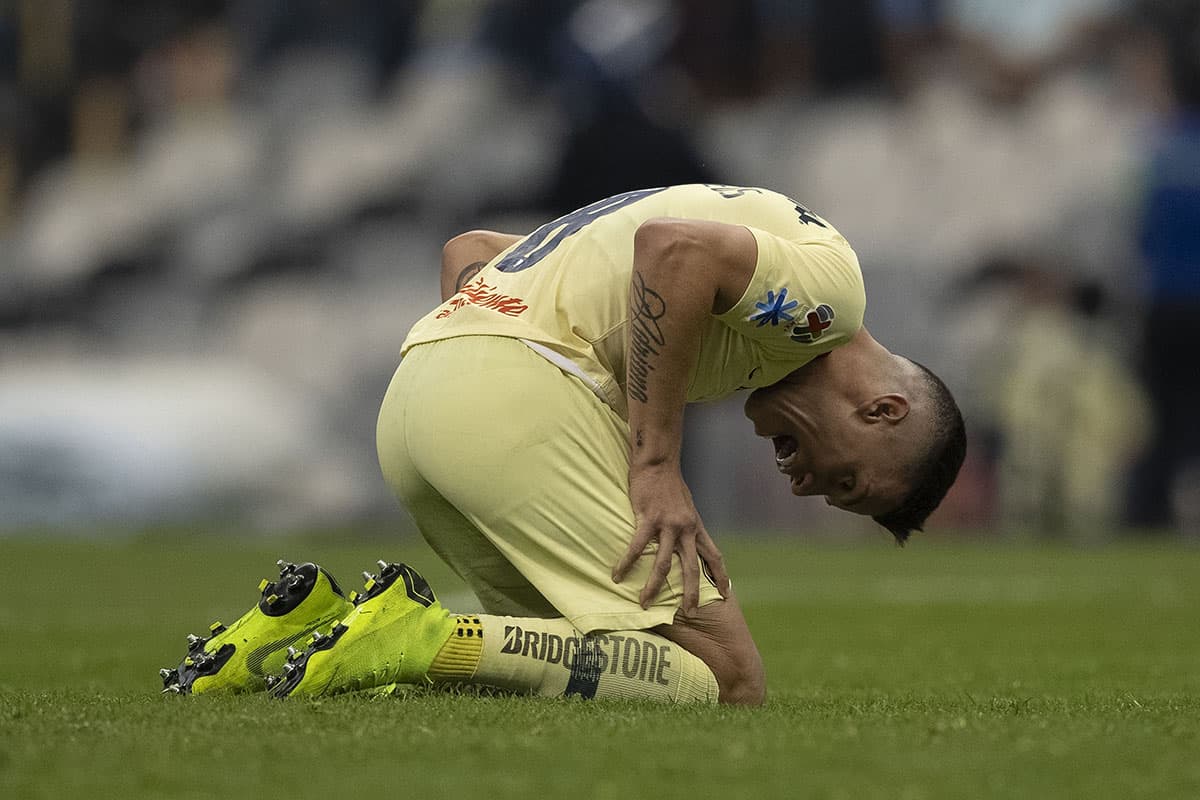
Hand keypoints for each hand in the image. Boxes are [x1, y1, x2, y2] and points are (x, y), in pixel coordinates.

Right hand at [611, 464, 730, 613]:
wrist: (658, 463)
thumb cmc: (669, 484)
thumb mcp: (686, 507)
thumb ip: (687, 525)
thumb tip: (685, 540)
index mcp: (696, 527)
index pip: (714, 555)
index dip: (720, 575)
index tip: (725, 593)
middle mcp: (686, 529)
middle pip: (692, 568)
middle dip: (692, 593)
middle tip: (690, 613)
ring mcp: (668, 525)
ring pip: (664, 564)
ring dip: (653, 586)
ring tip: (644, 603)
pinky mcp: (648, 519)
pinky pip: (637, 547)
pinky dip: (626, 563)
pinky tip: (617, 575)